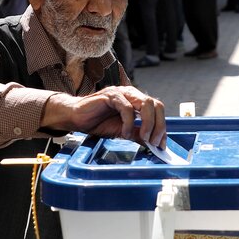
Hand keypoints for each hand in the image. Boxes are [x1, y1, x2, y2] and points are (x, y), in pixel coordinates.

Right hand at [42, 86, 166, 145]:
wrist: (76, 118)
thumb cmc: (98, 122)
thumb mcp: (123, 132)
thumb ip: (138, 135)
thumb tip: (153, 144)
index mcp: (136, 101)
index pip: (158, 109)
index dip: (162, 126)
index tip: (161, 144)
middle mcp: (132, 94)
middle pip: (155, 104)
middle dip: (158, 125)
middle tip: (154, 142)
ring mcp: (122, 93)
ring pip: (145, 103)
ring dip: (148, 123)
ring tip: (143, 138)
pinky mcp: (111, 96)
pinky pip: (127, 108)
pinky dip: (129, 123)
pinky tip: (124, 133)